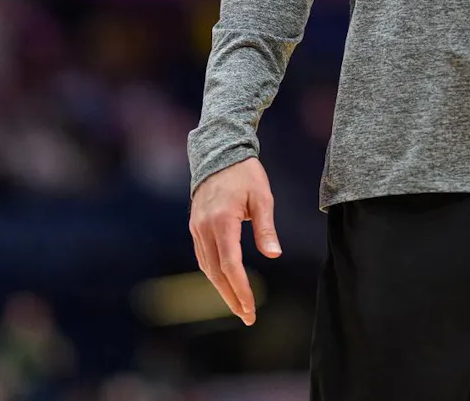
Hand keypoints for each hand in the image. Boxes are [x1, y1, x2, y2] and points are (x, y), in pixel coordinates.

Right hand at [188, 157, 281, 325]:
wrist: (219, 153)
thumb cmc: (245, 174)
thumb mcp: (262, 197)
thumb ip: (266, 228)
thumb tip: (273, 255)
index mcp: (222, 221)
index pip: (231, 265)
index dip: (241, 289)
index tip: (251, 308)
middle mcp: (205, 228)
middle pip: (216, 272)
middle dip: (231, 297)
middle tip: (247, 317)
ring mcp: (197, 228)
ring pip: (207, 267)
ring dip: (222, 289)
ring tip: (238, 306)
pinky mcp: (196, 226)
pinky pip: (203, 256)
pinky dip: (214, 274)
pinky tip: (225, 283)